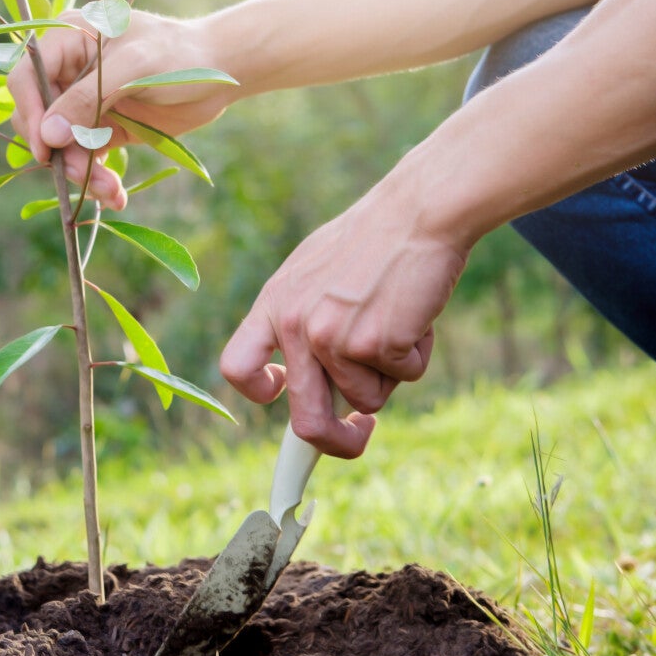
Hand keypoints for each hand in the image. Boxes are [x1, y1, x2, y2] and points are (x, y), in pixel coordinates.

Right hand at [6, 10, 238, 207]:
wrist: (221, 73)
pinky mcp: (103, 129)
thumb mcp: (134, 68)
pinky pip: (86, 158)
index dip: (30, 112)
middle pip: (40, 118)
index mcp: (69, 40)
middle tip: (81, 175)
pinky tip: (116, 195)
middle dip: (59, 151)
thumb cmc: (179, 55)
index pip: (27, 77)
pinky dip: (97, 179)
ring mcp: (85, 103)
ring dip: (81, 172)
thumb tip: (48, 135)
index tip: (45, 148)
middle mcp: (70, 72)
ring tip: (111, 191)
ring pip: (62, 146)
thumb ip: (88, 98)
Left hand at [219, 178, 467, 457]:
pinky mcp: (378, 344)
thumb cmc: (373, 240)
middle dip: (336, 443)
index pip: (237, 367)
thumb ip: (303, 318)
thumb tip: (308, 378)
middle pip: (305, 420)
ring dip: (391, 372)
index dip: (258, 392)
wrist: (418, 212)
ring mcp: (334, 338)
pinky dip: (418, 354)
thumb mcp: (314, 272)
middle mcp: (296, 326)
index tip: (282, 394)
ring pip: (368, 397)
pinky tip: (417, 313)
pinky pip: (406, 377)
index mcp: (274, 305)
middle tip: (359, 435)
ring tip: (399, 318)